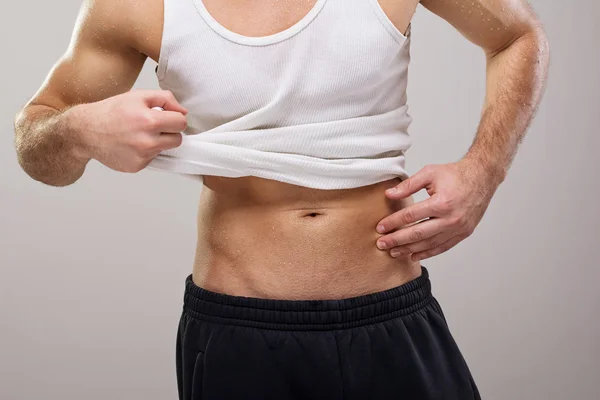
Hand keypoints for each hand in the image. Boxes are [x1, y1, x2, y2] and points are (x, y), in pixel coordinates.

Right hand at [66, 89, 187, 172]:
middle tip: (154, 126)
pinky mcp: (137, 166)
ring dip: (158, 142)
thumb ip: (165, 99)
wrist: (86, 131)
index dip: (175, 118)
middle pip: (177, 140)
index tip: (167, 117)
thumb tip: (183, 112)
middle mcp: (147, 142)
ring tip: (139, 134)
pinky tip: (131, 145)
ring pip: (165, 149)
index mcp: (149, 121)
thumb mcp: (137, 96)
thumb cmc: (110, 112)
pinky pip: (152, 159)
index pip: (181, 123)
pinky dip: (146, 152)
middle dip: (170, 132)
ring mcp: (142, 157)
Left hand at [375, 158, 501, 260]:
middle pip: (417, 234)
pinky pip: (442, 247)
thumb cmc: (455, 174)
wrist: (482, 178)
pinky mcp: (463, 234)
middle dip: (397, 240)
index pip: (410, 216)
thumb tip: (389, 194)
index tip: (380, 227)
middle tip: (381, 244)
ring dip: (409, 249)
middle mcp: (450, 219)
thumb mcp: (430, 173)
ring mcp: (458, 228)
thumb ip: (408, 185)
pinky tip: (413, 255)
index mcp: (441, 203)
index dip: (393, 223)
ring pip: (429, 244)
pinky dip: (427, 253)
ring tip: (393, 252)